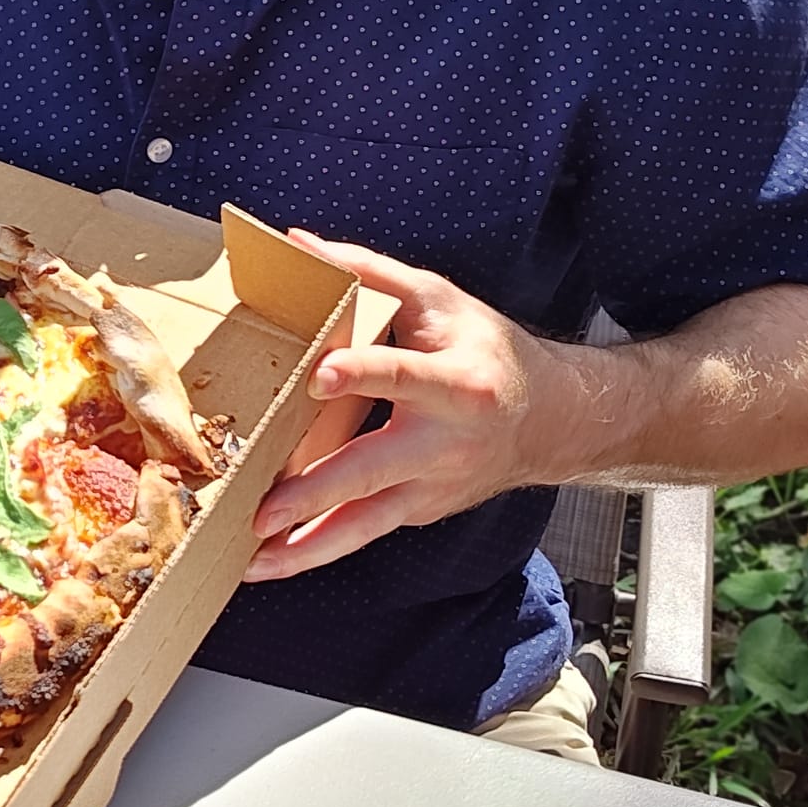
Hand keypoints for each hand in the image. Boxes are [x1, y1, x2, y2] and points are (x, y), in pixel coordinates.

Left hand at [242, 231, 582, 581]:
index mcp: (455, 383)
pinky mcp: (419, 510)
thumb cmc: (487, 351)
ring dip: (307, 549)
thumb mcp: (438, 300)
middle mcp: (444, 443)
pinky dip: (320, 548)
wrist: (553, 421)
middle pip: (372, 470)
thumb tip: (300, 242)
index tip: (321, 375)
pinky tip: (273, 560)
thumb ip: (370, 272)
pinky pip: (365, 530)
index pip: (403, 376)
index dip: (364, 374)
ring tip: (254, 564)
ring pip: (366, 525)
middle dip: (315, 493)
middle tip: (263, 511)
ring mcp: (431, 486)